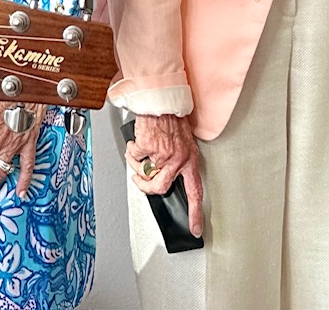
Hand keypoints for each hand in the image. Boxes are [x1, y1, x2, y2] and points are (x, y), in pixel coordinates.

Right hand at [126, 113, 203, 236]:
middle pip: (160, 187)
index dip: (195, 213)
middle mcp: (179, 158)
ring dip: (137, 165)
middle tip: (141, 180)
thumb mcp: (183, 142)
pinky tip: (138, 141)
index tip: (194, 229)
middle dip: (145, 186)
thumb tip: (165, 179)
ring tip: (141, 151)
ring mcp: (163, 154)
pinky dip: (133, 150)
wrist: (160, 99)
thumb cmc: (171, 118)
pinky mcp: (148, 147)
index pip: (196, 192)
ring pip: (145, 174)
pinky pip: (135, 158)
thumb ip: (178, 162)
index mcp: (190, 160)